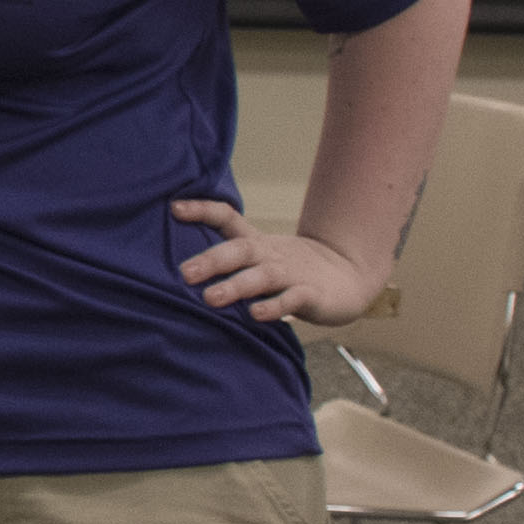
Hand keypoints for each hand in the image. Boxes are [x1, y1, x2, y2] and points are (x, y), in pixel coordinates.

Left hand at [174, 200, 384, 328]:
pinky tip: (256, 315)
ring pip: (262, 277)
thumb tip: (180, 263)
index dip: (202, 210)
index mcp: (256, 243)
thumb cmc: (292, 269)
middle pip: (240, 250)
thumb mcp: (260, 256)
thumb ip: (228, 256)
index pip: (228, 218)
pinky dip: (274, 307)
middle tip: (185, 272)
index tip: (174, 208)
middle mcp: (271, 255)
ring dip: (236, 286)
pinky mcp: (311, 296)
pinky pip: (291, 300)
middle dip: (212, 260)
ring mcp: (291, 274)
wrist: (349, 276)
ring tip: (211, 298)